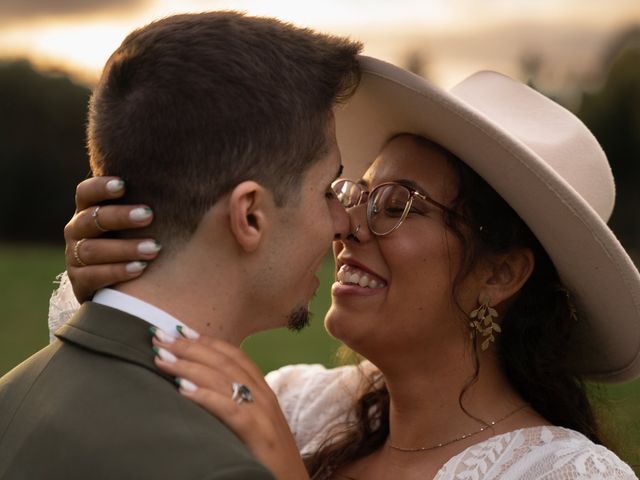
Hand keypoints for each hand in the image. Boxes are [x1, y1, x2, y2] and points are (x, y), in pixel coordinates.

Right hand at [64, 176, 159, 301]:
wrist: (122, 284)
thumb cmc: (138, 240)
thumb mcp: (140, 221)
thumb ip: (152, 203)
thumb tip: (192, 187)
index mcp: (89, 210)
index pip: (86, 193)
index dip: (100, 187)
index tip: (123, 185)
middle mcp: (77, 231)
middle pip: (90, 219)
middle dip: (119, 217)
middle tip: (148, 216)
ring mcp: (75, 257)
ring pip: (92, 250)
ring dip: (124, 248)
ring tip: (153, 248)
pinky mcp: (79, 283)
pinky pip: (93, 276)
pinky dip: (117, 272)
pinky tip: (140, 268)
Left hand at [152, 329, 309, 479]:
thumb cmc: (268, 458)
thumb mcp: (254, 425)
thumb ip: (235, 406)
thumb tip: (200, 390)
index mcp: (263, 392)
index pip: (234, 355)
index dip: (206, 341)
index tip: (178, 331)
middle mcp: (264, 396)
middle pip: (224, 361)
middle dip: (190, 347)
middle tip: (159, 337)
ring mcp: (263, 414)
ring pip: (224, 379)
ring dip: (189, 366)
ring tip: (162, 359)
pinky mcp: (259, 435)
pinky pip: (229, 409)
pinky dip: (205, 396)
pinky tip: (182, 390)